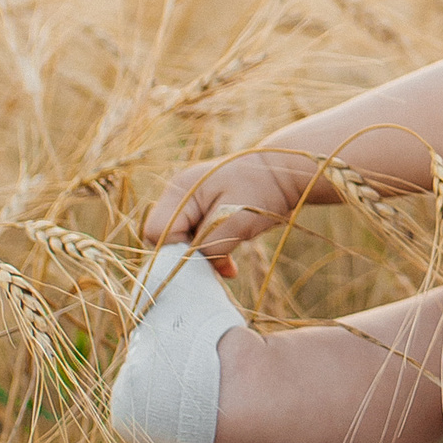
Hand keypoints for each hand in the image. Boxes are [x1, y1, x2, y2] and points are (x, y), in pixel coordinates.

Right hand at [139, 152, 305, 277]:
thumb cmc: (262, 190)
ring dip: (201, 257)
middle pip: (164, 239)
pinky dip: (210, 255)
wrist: (285, 173)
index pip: (158, 232)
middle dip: (187, 256)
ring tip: (227, 263)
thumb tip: (196, 269)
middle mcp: (178, 196)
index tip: (207, 256)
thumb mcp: (236, 220)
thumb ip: (210, 246)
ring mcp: (188, 205)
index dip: (178, 250)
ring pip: (179, 244)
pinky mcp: (201, 215)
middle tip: (218, 261)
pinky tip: (229, 265)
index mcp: (180, 190)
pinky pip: (194, 243)